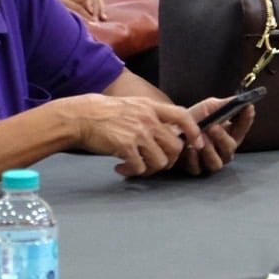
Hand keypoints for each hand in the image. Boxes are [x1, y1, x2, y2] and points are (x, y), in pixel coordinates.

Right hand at [59, 95, 202, 177]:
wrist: (82, 117)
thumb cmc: (106, 113)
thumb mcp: (134, 106)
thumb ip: (151, 116)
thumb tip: (166, 133)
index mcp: (152, 107)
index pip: (183, 116)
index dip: (194, 131)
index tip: (197, 143)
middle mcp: (148, 119)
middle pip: (175, 146)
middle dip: (169, 160)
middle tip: (155, 163)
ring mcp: (138, 133)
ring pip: (160, 161)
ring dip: (150, 169)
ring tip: (136, 167)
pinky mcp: (125, 146)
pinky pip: (139, 168)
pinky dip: (132, 172)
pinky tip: (121, 168)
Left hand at [183, 96, 255, 174]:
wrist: (172, 128)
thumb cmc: (195, 117)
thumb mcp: (211, 107)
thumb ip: (226, 104)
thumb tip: (243, 99)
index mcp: (230, 134)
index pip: (243, 128)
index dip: (246, 119)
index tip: (248, 108)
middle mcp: (223, 151)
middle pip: (230, 148)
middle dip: (222, 137)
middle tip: (213, 127)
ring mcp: (210, 161)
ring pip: (216, 162)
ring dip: (208, 149)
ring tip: (200, 137)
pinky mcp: (195, 169)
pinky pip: (198, 167)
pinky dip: (193, 158)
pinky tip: (189, 147)